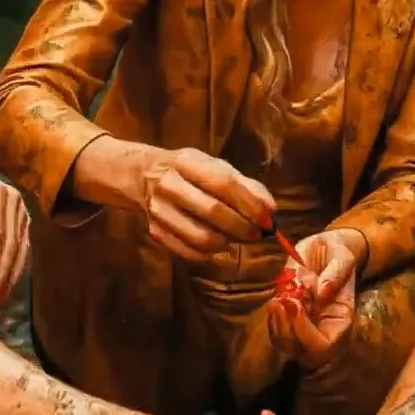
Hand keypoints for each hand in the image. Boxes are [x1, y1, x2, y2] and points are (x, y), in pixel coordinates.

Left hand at [0, 159, 29, 302]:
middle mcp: (14, 200)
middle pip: (11, 242)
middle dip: (3, 271)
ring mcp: (22, 210)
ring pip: (20, 247)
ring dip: (12, 273)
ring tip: (1, 296)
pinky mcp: (23, 219)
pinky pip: (23, 246)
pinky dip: (17, 266)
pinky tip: (9, 283)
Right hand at [141, 148, 274, 261]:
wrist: (143, 176)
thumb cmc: (191, 171)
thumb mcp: (217, 167)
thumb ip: (246, 186)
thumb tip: (271, 211)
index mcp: (187, 161)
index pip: (224, 184)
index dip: (250, 204)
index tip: (269, 219)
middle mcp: (169, 184)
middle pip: (213, 212)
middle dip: (243, 227)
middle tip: (259, 234)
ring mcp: (158, 210)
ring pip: (201, 237)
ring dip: (228, 242)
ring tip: (239, 238)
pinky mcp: (154, 232)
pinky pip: (189, 252)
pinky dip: (211, 253)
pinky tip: (220, 244)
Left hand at [267, 229, 362, 368]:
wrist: (326, 249)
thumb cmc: (337, 253)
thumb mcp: (342, 255)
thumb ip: (336, 273)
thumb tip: (322, 292)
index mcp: (341, 319)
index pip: (324, 345)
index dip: (306, 333)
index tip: (295, 305)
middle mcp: (324, 329)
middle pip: (302, 352)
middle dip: (287, 329)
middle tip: (281, 301)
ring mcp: (306, 327)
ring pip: (286, 345)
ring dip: (277, 325)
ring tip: (277, 300)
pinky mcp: (292, 320)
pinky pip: (277, 332)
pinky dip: (273, 319)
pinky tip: (275, 301)